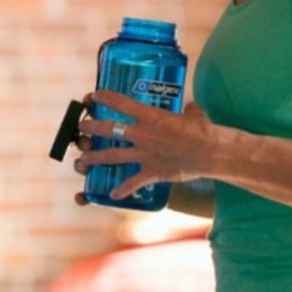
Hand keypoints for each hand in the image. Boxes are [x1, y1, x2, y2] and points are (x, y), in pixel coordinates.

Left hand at [74, 90, 221, 200]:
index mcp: (150, 116)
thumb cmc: (204, 130)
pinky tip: (112, 195)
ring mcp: (145, 154)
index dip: (103, 98)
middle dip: (91, 128)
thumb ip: (188, 111)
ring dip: (94, 158)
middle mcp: (142, 134)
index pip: (120, 103)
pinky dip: (122, 190)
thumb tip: (192, 107)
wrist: (211, 152)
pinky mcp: (152, 172)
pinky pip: (133, 183)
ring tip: (81, 160)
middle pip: (108, 129)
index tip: (92, 96)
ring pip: (112, 156)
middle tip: (81, 128)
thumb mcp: (194, 115)